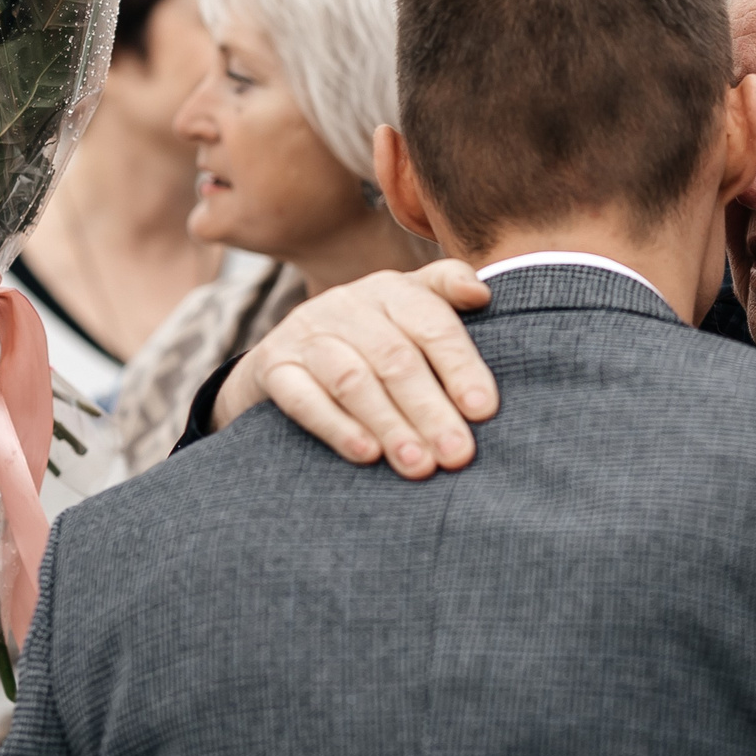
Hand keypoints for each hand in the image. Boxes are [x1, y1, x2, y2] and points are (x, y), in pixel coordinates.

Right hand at [222, 259, 497, 477]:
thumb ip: (448, 296)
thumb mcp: (411, 315)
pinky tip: (366, 454)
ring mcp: (304, 332)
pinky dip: (337, 427)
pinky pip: (303, 397)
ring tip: (419, 465)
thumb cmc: (372, 345)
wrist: (284, 362)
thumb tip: (480, 292)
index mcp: (391, 290)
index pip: (433, 324)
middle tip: (456, 454)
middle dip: (430, 409)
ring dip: (390, 425)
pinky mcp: (272, 366)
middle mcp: (346, 304)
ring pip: (352, 379)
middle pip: (395, 358)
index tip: (483, 410)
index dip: (461, 366)